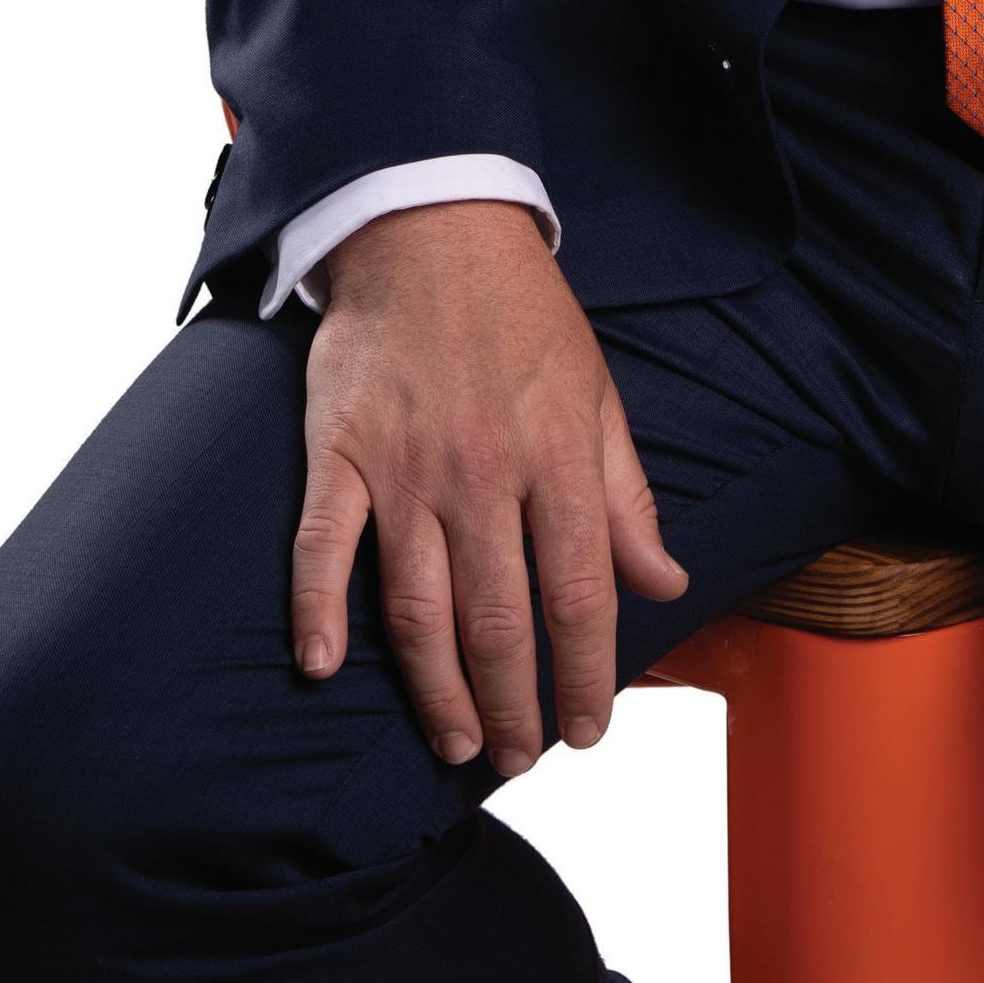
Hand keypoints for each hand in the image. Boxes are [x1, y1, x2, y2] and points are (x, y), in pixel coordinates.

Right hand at [290, 200, 687, 779]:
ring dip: (436, 687)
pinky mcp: (339, 449)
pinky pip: (322, 544)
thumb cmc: (524, 315)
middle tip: (517, 757)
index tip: (587, 730)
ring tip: (455, 739)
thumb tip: (666, 584)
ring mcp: (404, 463)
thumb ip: (628, 498)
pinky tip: (320, 664)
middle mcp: (483, 469)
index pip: (580, 595)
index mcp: (558, 455)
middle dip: (514, 704)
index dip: (586, 675)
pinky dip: (317, 607)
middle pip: (499, 618)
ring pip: (418, 604)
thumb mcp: (598, 393)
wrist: (431, 225)